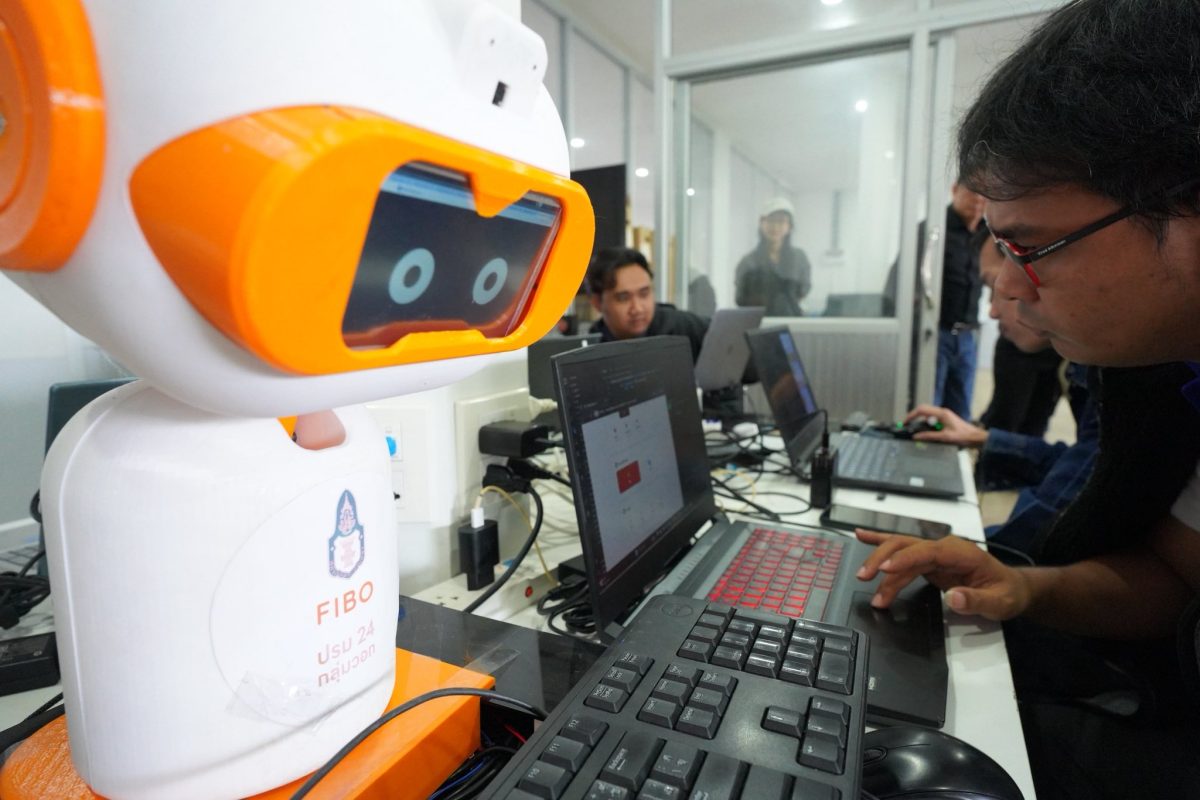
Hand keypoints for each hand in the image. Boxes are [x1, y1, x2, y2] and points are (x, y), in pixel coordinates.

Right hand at [854, 530, 1030, 620]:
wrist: (1011, 588)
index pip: (928, 551)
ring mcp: (934, 553)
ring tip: (863, 579)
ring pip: (900, 552)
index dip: (905, 558)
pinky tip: (862, 536)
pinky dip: (881, 543)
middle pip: (907, 546)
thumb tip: (954, 598)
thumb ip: (977, 600)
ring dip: (880, 564)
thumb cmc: (1006, 593)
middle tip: (865, 577)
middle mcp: (944, 548)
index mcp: (961, 553)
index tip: (884, 568)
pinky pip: (902, 552)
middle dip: (883, 559)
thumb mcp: (1000, 602)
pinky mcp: (927, 562)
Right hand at [903, 404, 986, 446]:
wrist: (974, 436)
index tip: (905, 422)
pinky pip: (931, 419)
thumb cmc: (963, 436)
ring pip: (926, 414)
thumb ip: (929, 436)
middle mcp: (942, 412)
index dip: (911, 415)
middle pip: (923, 410)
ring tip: (919, 431)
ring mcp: (943, 415)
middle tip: (908, 425)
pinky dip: (926, 424)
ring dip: (921, 421)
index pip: (922, 410)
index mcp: (941, 413)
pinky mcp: (944, 419)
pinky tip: (928, 432)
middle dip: (914, 417)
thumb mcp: (944, 437)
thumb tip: (917, 436)